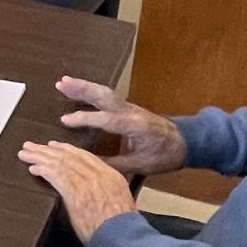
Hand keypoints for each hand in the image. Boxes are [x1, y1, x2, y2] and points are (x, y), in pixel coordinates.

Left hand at [17, 140, 137, 242]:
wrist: (123, 237)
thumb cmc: (121, 228)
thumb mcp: (120, 202)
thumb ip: (105, 191)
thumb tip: (92, 191)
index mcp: (111, 175)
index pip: (85, 156)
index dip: (66, 149)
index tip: (53, 145)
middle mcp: (99, 175)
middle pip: (69, 157)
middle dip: (48, 150)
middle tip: (32, 145)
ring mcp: (87, 183)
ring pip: (60, 164)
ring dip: (40, 158)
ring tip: (26, 154)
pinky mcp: (75, 194)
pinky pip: (56, 177)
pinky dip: (43, 171)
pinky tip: (33, 168)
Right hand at [54, 77, 185, 173]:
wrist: (185, 142)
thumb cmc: (163, 155)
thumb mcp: (139, 165)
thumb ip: (113, 163)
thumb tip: (88, 164)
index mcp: (134, 126)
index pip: (105, 120)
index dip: (84, 119)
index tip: (64, 120)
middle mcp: (130, 111)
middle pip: (103, 96)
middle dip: (81, 89)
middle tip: (60, 83)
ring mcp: (130, 107)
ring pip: (104, 92)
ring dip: (84, 86)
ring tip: (64, 82)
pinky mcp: (128, 108)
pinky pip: (108, 96)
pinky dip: (92, 91)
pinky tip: (80, 90)